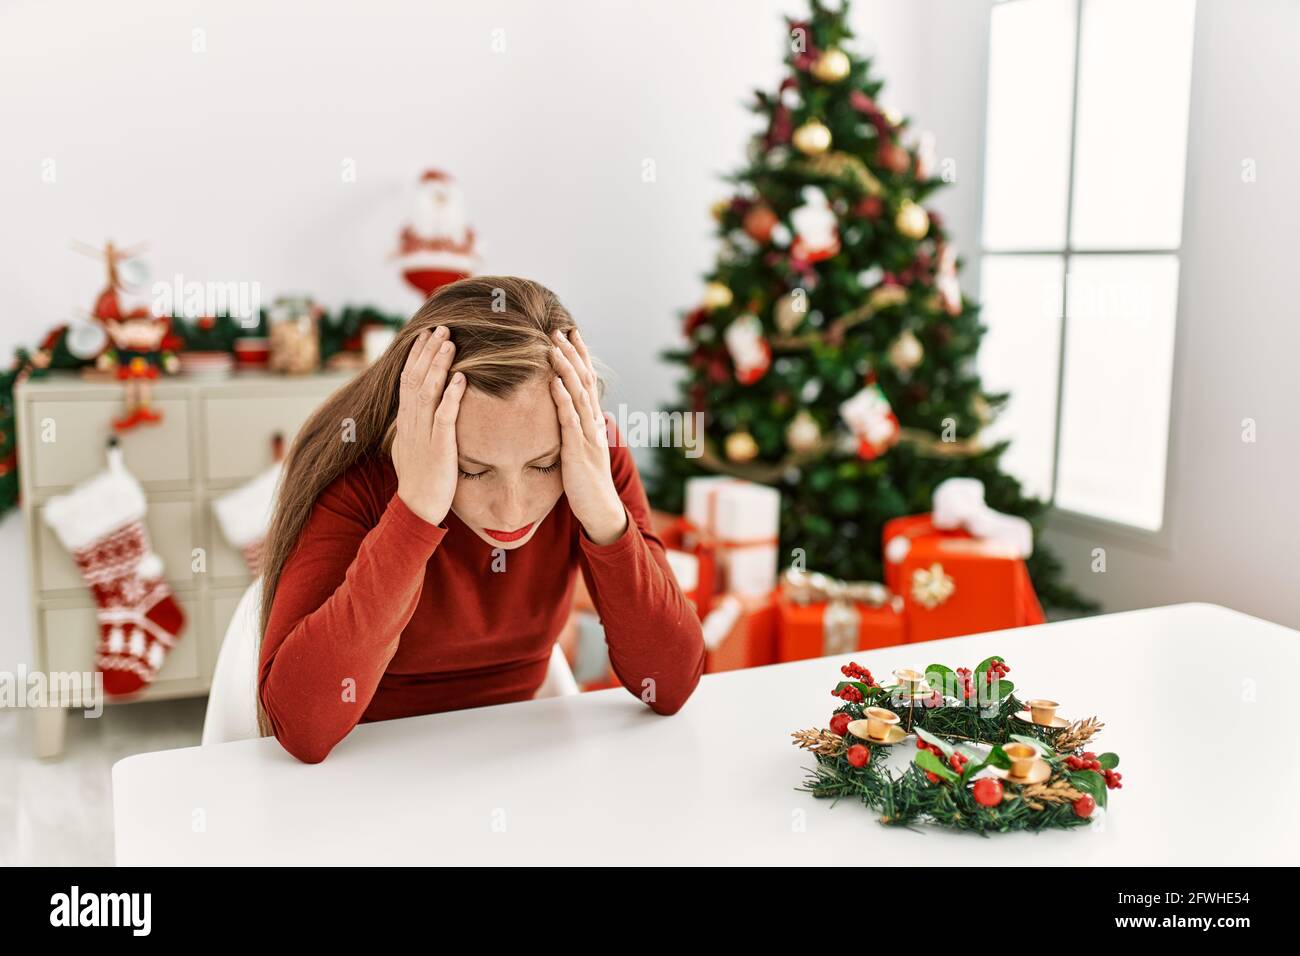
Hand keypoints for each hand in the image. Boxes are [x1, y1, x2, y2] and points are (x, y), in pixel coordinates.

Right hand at [392, 326, 465, 525]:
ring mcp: (423, 434)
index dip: (417, 356)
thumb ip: (414, 425)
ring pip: (428, 392)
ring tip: (450, 343)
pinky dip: (452, 395)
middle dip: (428, 352)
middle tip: (441, 328)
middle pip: (416, 379)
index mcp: (405, 421)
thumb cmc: (419, 479)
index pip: (408, 380)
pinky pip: (444, 416)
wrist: (417, 507)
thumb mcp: (411, 446)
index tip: (426, 335)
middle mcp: (411, 423)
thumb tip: (415, 410)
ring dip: (439, 365)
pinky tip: (462, 378)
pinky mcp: (439, 447)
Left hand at [549, 328, 626, 545]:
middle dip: (572, 354)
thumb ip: (575, 429)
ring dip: (566, 369)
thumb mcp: (581, 449)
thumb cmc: (586, 482)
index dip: (580, 357)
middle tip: (559, 330)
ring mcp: (588, 436)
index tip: (570, 334)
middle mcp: (593, 423)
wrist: (600, 510)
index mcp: (593, 421)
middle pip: (584, 381)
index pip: (587, 381)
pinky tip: (553, 383)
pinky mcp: (579, 451)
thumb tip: (567, 412)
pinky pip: (570, 421)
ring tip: (553, 347)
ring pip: (578, 395)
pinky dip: (562, 399)